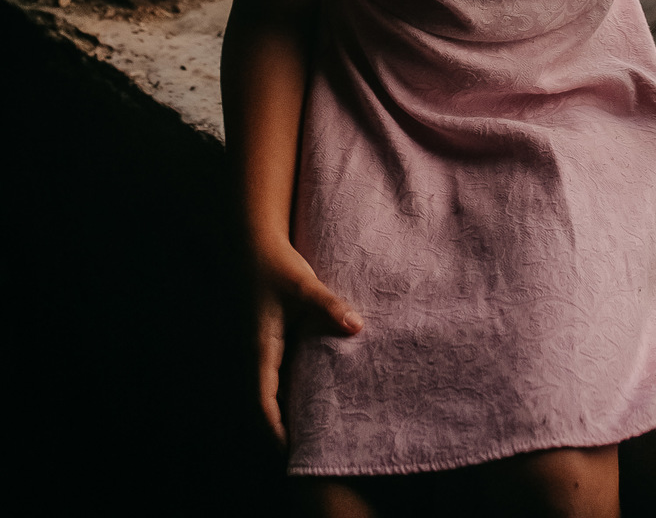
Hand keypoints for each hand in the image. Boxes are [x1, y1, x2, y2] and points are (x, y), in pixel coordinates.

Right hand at [252, 242, 364, 443]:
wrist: (256, 246)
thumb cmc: (277, 267)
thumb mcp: (305, 286)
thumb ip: (329, 307)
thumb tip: (357, 327)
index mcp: (261, 350)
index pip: (263, 403)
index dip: (275, 431)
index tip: (291, 452)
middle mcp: (258, 355)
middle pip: (267, 404)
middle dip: (284, 429)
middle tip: (310, 448)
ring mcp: (263, 349)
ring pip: (272, 391)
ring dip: (287, 410)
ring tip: (315, 429)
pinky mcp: (271, 340)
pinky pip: (278, 375)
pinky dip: (291, 390)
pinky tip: (313, 392)